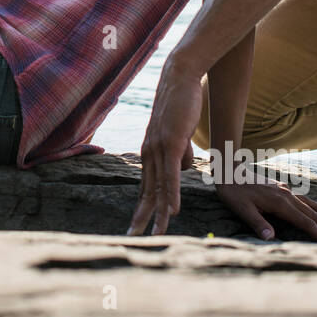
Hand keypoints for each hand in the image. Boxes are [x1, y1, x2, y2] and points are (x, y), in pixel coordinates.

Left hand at [129, 64, 202, 235]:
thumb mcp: (179, 135)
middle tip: (133, 238)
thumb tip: (183, 170)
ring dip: (158, 214)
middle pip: (146, 192)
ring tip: (156, 234)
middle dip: (141, 217)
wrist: (179, 79)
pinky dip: (172, 194)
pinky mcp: (170, 142)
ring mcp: (158, 148)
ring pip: (158, 188)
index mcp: (150, 153)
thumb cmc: (180, 106)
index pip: (145, 186)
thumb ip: (180, 153)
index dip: (142, 207)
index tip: (138, 226)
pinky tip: (173, 211)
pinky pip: (171, 175)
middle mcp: (149, 153)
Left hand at [215, 180, 316, 242]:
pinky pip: (306, 201)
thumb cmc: (233, 192)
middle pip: (313, 217)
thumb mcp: (242, 209)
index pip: (305, 223)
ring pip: (311, 208)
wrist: (230, 171)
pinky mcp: (283, 190)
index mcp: (280, 203)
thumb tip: (270, 239)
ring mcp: (286, 192)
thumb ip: (257, 223)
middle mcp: (287, 197)